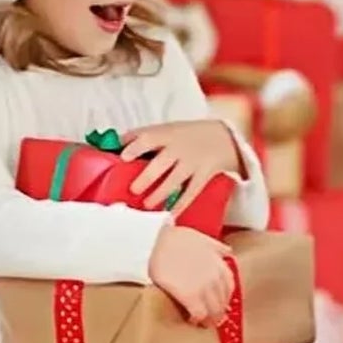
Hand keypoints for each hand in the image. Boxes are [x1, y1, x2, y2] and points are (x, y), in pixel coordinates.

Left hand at [120, 119, 240, 212]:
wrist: (225, 137)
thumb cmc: (190, 134)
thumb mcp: (170, 129)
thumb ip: (147, 137)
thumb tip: (118, 145)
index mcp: (168, 133)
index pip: (149, 137)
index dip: (135, 146)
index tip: (123, 156)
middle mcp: (180, 147)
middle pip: (162, 162)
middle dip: (147, 177)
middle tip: (134, 189)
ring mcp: (193, 161)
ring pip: (176, 179)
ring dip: (160, 193)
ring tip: (148, 205)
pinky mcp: (204, 174)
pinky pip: (192, 191)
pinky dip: (181, 204)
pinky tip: (171, 214)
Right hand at [147, 224, 234, 327]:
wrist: (156, 241)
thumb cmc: (176, 238)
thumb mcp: (204, 239)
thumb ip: (218, 248)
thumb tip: (228, 251)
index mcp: (220, 265)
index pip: (229, 289)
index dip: (223, 298)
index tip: (218, 303)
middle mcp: (216, 278)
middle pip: (222, 303)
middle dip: (217, 311)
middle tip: (210, 317)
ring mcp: (204, 288)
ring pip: (213, 311)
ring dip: (209, 318)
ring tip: (202, 321)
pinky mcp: (190, 297)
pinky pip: (200, 314)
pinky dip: (198, 320)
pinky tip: (192, 320)